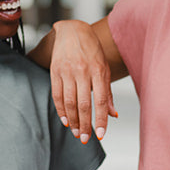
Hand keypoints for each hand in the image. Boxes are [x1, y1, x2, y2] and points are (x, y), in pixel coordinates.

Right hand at [51, 20, 117, 143]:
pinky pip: (57, 95)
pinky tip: (66, 121)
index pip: (100, 100)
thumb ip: (107, 92)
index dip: (100, 119)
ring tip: (77, 133)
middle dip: (85, 124)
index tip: (100, 135)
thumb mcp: (104, 68)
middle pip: (83, 104)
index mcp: (99, 71)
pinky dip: (61, 110)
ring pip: (69, 102)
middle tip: (86, 139)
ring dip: (73, 120)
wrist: (72, 30)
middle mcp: (83, 71)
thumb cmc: (92, 50)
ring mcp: (67, 71)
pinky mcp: (55, 71)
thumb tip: (113, 115)